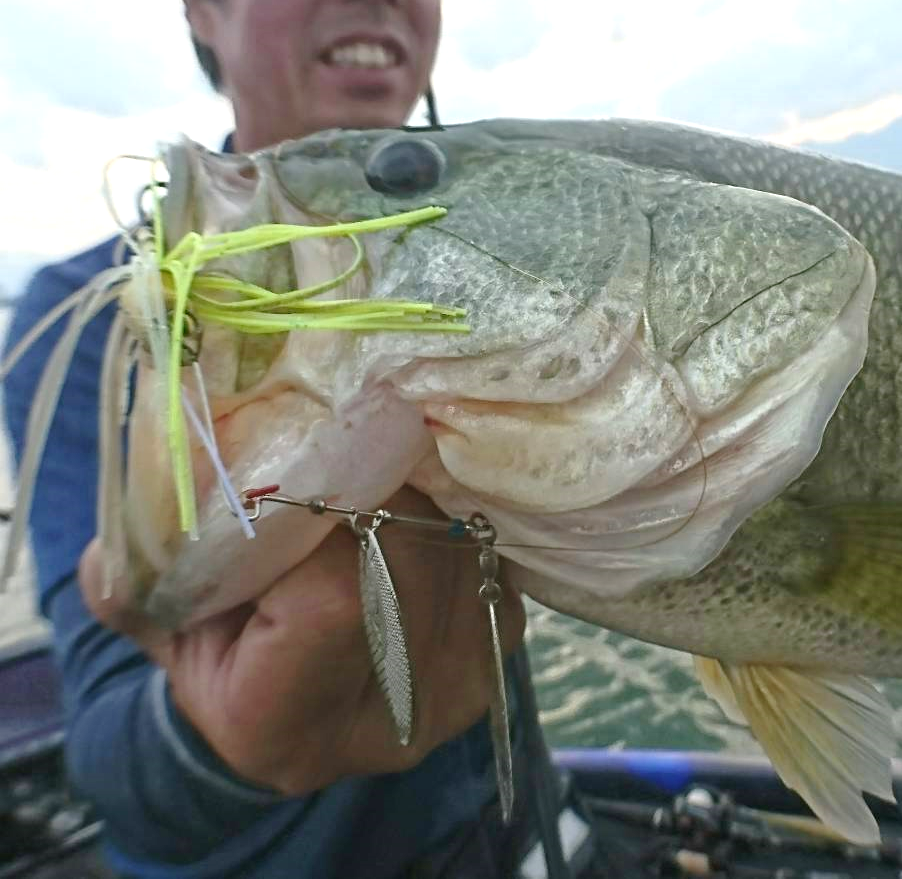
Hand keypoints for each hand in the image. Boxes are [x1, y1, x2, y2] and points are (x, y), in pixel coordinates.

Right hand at [79, 486, 524, 794]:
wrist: (292, 705)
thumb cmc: (220, 652)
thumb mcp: (164, 621)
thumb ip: (141, 583)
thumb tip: (131, 532)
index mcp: (283, 726)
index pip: (335, 598)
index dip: (320, 521)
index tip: (295, 476)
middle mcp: (386, 723)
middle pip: (408, 561)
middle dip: (374, 491)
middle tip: (343, 448)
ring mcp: (454, 691)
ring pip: (454, 548)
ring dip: (417, 495)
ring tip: (374, 473)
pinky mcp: (497, 652)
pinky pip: (485, 556)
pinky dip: (453, 516)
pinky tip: (418, 500)